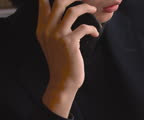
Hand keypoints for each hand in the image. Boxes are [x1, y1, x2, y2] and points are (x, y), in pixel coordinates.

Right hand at [37, 0, 98, 117]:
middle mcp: (48, 29)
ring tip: (93, 9)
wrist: (63, 81)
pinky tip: (94, 33)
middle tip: (84, 0)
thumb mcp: (52, 44)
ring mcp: (58, 35)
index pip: (43, 4)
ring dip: (85, 8)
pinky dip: (92, 29)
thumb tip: (64, 14)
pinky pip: (84, 27)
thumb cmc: (61, 62)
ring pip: (72, 11)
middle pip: (59, 2)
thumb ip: (54, 28)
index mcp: (42, 29)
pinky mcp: (70, 42)